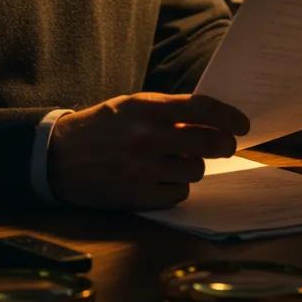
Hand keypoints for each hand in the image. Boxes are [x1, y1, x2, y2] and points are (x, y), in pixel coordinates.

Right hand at [47, 92, 249, 209]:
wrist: (59, 156)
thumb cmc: (101, 127)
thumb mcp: (131, 106)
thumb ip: (168, 110)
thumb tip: (211, 118)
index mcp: (147, 108)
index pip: (201, 108)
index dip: (228, 116)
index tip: (242, 124)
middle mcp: (148, 137)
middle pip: (208, 142)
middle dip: (224, 144)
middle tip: (225, 145)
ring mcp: (143, 168)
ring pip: (195, 170)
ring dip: (192, 166)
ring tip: (175, 161)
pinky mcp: (138, 195)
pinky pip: (178, 194)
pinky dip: (176, 188)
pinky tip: (162, 179)